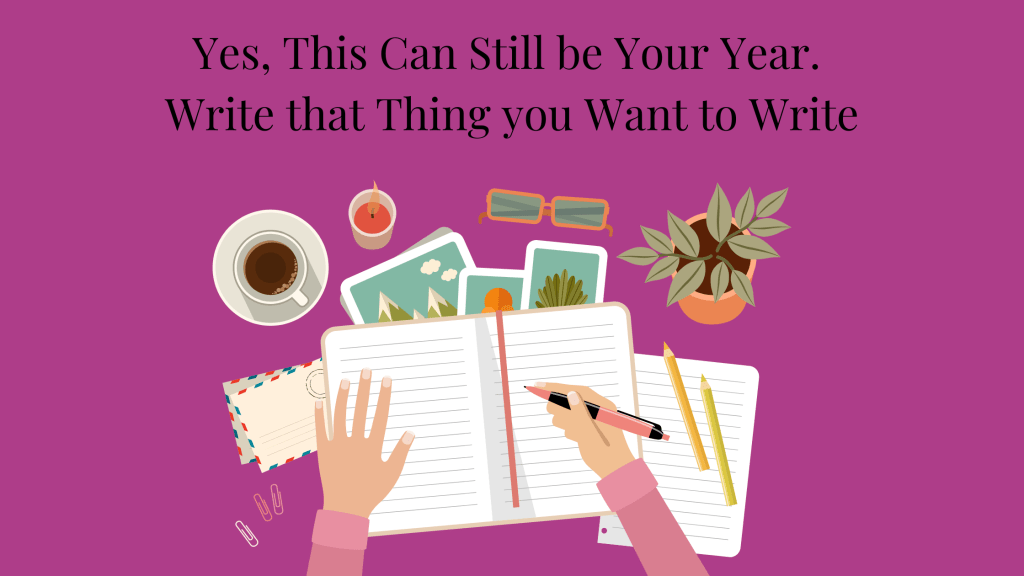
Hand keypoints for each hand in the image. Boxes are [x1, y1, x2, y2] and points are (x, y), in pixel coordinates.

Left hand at [314, 367, 414, 517]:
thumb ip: (401, 452)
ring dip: (343, 397)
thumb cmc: (371, 492)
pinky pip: (321, 430)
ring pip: (340, 416)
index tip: (386, 380)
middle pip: (361, 410)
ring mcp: (338, 447)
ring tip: (346, 380)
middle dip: (364, 389)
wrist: (346, 509)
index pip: (380, 415)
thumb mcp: (391, 474)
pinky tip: (319, 401)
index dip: (384, 396)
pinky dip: (319, 415)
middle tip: (366, 370)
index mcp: (372, 447)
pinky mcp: (324, 452)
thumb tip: (411, 433)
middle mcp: (355, 443)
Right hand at [539, 382, 634, 478]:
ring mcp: (591, 418)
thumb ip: (580, 413)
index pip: (577, 390)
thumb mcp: (591, 433)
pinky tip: (577, 438)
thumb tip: (571, 394)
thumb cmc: (606, 453)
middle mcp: (597, 409)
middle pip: (570, 399)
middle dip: (561, 409)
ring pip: (567, 412)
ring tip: (576, 434)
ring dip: (565, 422)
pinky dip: (569, 429)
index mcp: (602, 406)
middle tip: (560, 418)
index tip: (539, 386)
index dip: (557, 387)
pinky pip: (570, 422)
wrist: (613, 470)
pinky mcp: (586, 426)